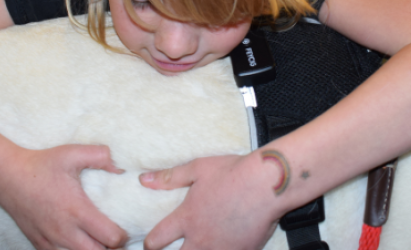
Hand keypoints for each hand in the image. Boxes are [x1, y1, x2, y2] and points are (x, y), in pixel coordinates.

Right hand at [0, 144, 128, 249]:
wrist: (7, 176)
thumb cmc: (42, 165)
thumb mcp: (72, 153)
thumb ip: (100, 156)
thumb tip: (121, 168)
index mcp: (77, 211)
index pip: (111, 239)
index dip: (123, 236)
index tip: (123, 226)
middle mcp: (65, 231)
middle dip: (111, 248)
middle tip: (113, 235)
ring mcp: (51, 241)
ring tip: (97, 240)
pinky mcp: (39, 244)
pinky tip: (77, 241)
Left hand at [140, 154, 280, 249]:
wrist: (268, 183)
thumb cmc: (233, 172)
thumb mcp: (198, 169)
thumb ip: (169, 177)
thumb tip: (143, 179)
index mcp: (187, 218)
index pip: (157, 240)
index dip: (151, 243)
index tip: (152, 243)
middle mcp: (200, 238)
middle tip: (176, 249)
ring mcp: (221, 249)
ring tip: (200, 247)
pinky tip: (227, 245)